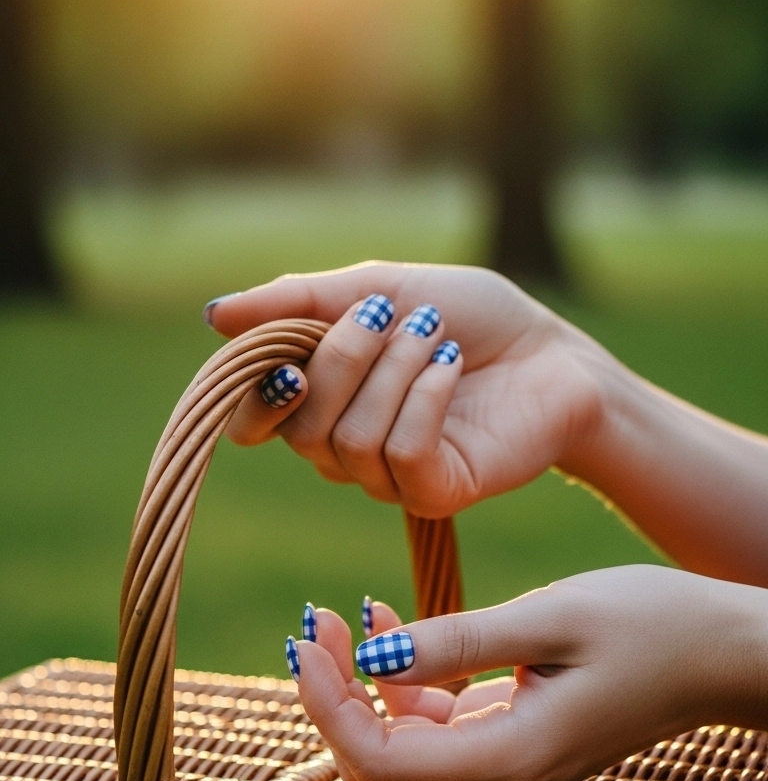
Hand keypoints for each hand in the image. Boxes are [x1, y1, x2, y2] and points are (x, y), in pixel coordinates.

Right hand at [206, 263, 604, 516]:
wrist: (554, 351)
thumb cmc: (470, 317)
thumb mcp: (377, 287)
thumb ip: (297, 302)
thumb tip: (213, 314)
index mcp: (320, 401)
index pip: (252, 421)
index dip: (258, 389)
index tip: (289, 350)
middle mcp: (344, 449)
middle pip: (299, 425)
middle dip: (343, 357)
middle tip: (390, 315)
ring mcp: (388, 478)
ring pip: (349, 438)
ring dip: (394, 369)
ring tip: (436, 337)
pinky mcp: (434, 493)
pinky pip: (401, 452)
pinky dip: (424, 397)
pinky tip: (452, 366)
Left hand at [291, 567, 767, 780]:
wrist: (724, 652)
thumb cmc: (653, 626)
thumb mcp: (551, 617)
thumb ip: (458, 641)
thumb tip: (370, 658)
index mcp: (509, 758)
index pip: (379, 762)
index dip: (327, 706)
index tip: (308, 639)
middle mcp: (502, 778)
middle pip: (380, 762)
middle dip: (335, 694)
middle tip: (316, 620)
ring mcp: (509, 764)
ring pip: (403, 743)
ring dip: (364, 684)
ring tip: (345, 611)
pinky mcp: (516, 739)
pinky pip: (438, 724)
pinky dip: (405, 680)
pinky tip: (392, 623)